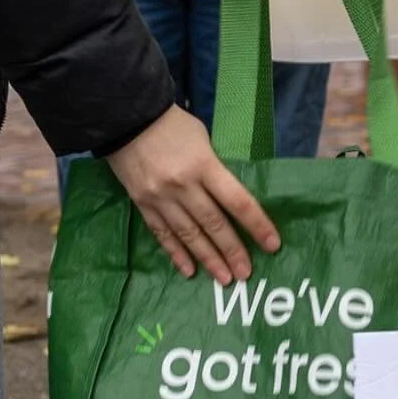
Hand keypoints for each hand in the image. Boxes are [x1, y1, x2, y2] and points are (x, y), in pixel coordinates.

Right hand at [107, 104, 279, 281]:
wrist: (126, 120)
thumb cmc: (172, 125)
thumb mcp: (203, 139)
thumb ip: (214, 169)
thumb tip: (228, 197)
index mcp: (204, 165)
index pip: (237, 200)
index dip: (256, 224)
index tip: (272, 244)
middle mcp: (183, 186)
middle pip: (213, 223)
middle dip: (232, 250)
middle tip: (246, 273)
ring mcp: (161, 198)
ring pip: (189, 235)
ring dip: (208, 259)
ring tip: (224, 278)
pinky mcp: (142, 205)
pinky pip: (162, 234)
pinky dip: (176, 254)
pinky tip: (189, 270)